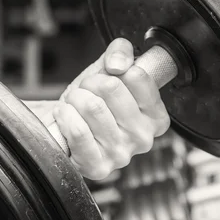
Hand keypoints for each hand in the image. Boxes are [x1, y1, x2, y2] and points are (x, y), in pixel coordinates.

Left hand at [53, 38, 170, 179]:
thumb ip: (120, 53)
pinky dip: (65, 116)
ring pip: (92, 106)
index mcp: (155, 117)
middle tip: (85, 93)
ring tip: (75, 106)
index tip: (105, 80)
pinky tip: (66, 118)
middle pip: (111, 88)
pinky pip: (78, 131)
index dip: (111, 70)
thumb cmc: (90, 102)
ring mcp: (121, 155)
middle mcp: (143, 138)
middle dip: (89, 84)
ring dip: (75, 99)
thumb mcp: (107, 71)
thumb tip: (118, 64)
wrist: (64, 126)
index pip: (137, 75)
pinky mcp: (97, 167)